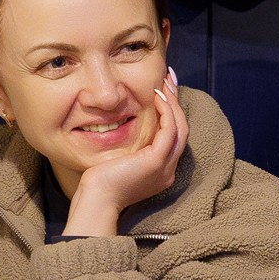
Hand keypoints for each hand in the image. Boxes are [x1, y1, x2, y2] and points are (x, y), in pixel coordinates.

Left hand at [64, 71, 189, 234]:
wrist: (97, 200)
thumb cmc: (101, 183)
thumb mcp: (121, 160)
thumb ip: (131, 146)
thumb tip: (126, 122)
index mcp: (161, 170)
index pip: (174, 136)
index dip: (172, 112)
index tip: (165, 91)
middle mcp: (168, 169)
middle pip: (182, 129)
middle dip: (176, 102)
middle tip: (169, 79)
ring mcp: (165, 167)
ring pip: (180, 128)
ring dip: (174, 103)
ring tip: (165, 82)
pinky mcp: (156, 161)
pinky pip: (169, 130)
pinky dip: (166, 111)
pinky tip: (157, 97)